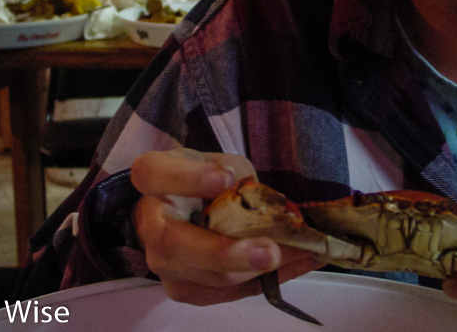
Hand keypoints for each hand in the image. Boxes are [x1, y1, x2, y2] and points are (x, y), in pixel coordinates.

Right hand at [131, 148, 321, 305]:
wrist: (179, 212)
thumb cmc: (203, 181)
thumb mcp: (220, 163)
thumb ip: (240, 180)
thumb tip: (278, 211)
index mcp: (153, 179)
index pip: (155, 175)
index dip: (189, 179)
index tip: (224, 179)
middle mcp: (150, 226)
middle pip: (176, 245)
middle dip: (226, 253)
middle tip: (269, 252)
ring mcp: (165, 265)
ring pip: (211, 278)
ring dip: (263, 270)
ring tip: (306, 253)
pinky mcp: (188, 290)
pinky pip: (231, 292)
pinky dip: (271, 279)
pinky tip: (302, 263)